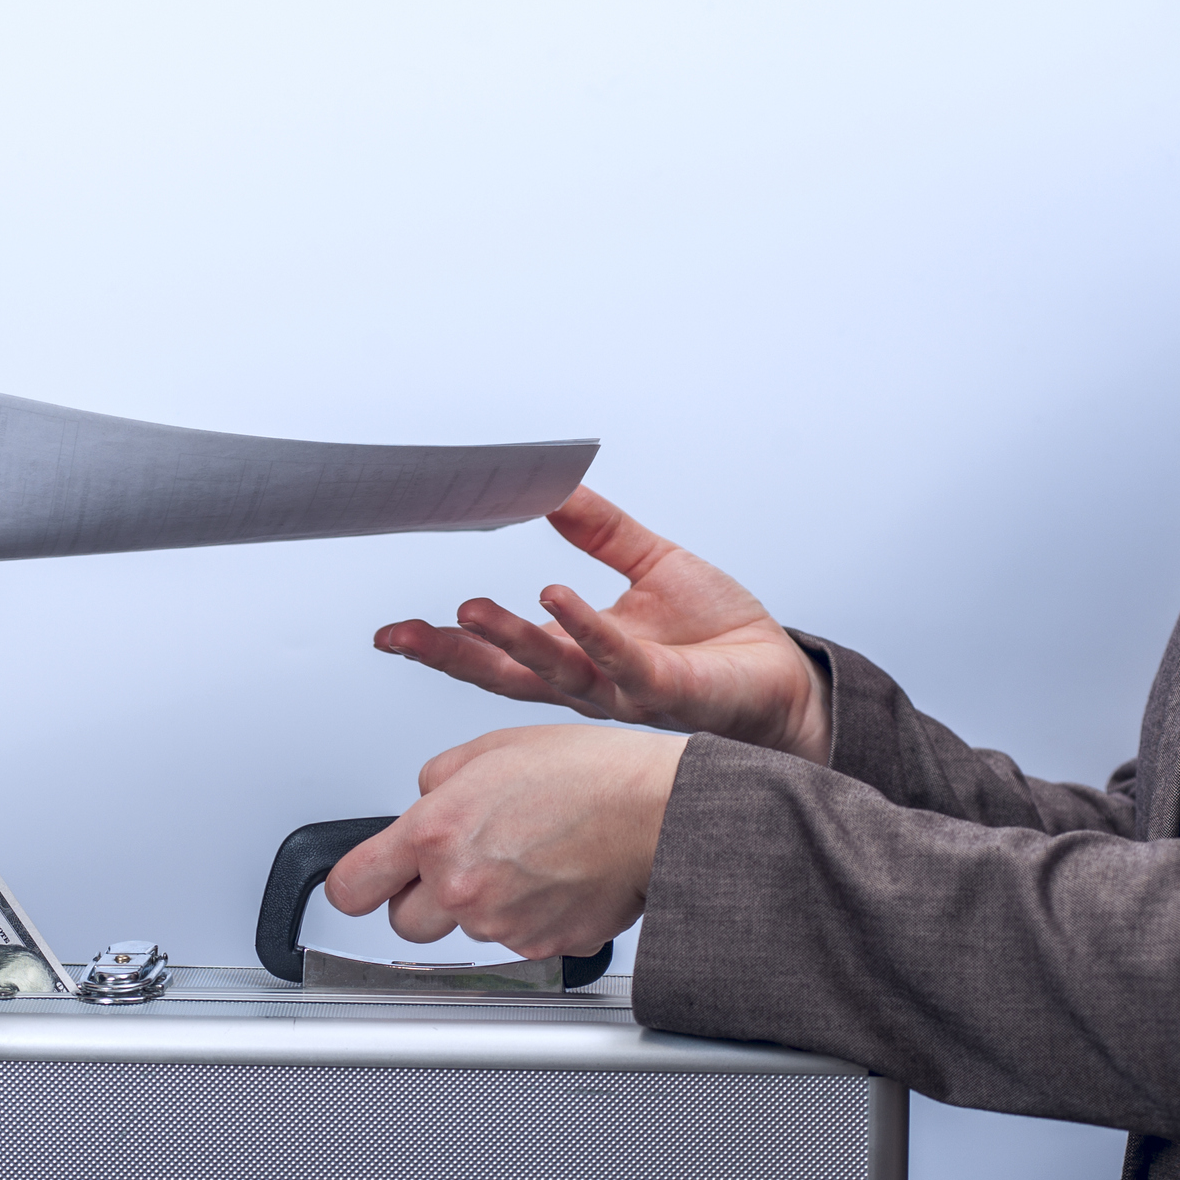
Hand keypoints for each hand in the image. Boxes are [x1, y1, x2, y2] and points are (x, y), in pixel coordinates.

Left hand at [324, 724, 686, 959]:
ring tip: (527, 856)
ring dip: (482, 903)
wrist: (658, 811)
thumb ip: (437, 783)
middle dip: (423, 897)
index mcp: (435, 833)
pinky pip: (517, 941)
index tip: (361, 883)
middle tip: (462, 861)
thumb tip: (425, 802)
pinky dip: (528, 916)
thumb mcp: (490, 749)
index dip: (353, 885)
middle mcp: (461, 887)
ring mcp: (502, 925)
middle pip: (405, 923)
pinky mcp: (542, 948)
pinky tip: (555, 876)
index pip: (352, 887)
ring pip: (466, 931)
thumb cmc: (588, 774)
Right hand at [372, 485, 830, 763]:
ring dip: (508, 637)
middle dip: (451, 657)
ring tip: (468, 609)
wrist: (784, 678)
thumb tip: (555, 489)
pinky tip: (554, 598)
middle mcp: (591, 683)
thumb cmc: (723, 638)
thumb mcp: (651, 564)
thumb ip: (600, 531)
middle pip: (506, 675)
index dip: (446, 646)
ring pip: (552, 669)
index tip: (395, 635)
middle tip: (404, 637)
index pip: (499, 655)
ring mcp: (624, 690)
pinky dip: (583, 626)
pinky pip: (616, 657)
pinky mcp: (664, 687)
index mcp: (580, 657)